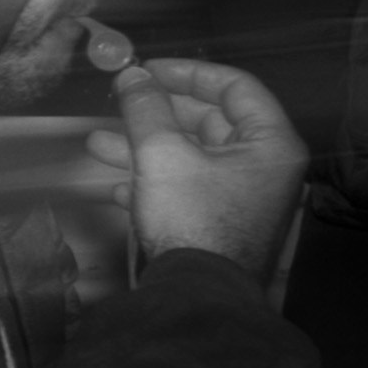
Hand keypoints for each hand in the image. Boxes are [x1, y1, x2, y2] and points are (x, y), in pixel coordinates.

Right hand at [108, 53, 308, 275]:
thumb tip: (131, 75)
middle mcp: (266, 168)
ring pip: (194, 158)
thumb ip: (145, 107)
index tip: (147, 70)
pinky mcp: (224, 225)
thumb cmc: (192, 217)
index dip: (188, 72)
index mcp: (270, 143)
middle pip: (212, 122)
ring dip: (146, 148)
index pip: (235, 86)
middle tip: (121, 102)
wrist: (200, 297)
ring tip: (97, 144)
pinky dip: (157, 183)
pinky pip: (191, 190)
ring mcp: (246, 199)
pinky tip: (117, 189)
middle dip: (158, 113)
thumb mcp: (162, 154)